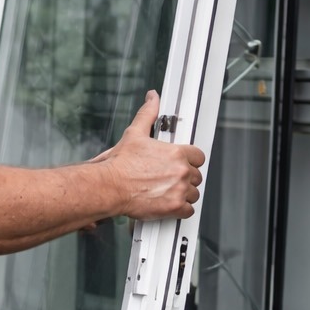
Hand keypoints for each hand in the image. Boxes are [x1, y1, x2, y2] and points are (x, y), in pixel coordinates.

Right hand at [99, 91, 204, 219]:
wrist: (111, 187)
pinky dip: (180, 210)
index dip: (190, 161)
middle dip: (185, 178)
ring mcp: (180, 190)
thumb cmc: (121, 165)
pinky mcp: (174, 207)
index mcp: (176, 153)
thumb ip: (147, 114)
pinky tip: (169, 204)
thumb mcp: (135, 133)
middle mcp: (181, 171)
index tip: (182, 164)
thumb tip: (152, 98)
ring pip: (193, 194)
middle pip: (196, 176)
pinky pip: (188, 210)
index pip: (198, 156)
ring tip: (167, 192)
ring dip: (183, 194)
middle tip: (170, 180)